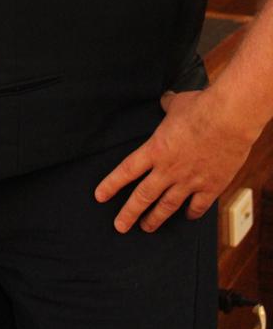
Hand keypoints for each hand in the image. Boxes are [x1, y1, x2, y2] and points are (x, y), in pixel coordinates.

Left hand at [94, 89, 254, 233]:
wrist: (229, 119)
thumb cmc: (201, 107)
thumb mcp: (176, 103)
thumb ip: (167, 105)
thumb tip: (165, 100)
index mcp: (156, 149)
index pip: (126, 171)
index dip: (111, 185)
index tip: (99, 196)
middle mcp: (169, 169)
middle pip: (143, 196)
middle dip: (129, 213)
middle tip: (119, 226)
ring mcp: (190, 180)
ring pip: (168, 206)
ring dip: (156, 218)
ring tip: (146, 228)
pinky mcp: (211, 186)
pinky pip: (198, 206)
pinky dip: (191, 213)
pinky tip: (187, 217)